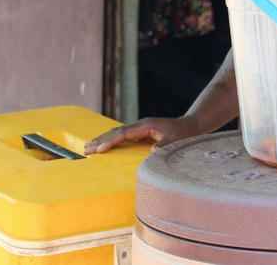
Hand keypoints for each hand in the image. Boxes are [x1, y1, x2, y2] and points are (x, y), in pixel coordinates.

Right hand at [84, 116, 200, 154]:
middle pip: (116, 131)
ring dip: (102, 139)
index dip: (111, 141)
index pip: (124, 133)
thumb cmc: (183, 133)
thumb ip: (164, 145)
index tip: (101, 150)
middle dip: (100, 140)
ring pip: (116, 133)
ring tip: (87, 147)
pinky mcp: (140, 134)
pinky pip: (121, 137)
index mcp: (146, 125)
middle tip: (86, 149)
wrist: (189, 126)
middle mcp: (140, 126)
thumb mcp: (176, 140)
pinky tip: (101, 145)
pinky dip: (110, 141)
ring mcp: (139, 129)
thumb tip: (151, 151)